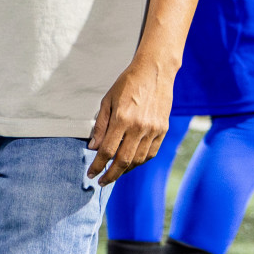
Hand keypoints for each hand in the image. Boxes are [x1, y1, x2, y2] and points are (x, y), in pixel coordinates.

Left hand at [86, 59, 172, 184]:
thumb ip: (100, 126)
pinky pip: (151, 153)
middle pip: (123, 161)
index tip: (91, 174)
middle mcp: (138, 127)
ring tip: (115, 174)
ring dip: (125, 171)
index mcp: (122, 118)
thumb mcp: (107, 100)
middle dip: (110, 175)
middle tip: (102, 182)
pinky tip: (131, 164)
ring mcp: (153, 130)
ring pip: (138, 160)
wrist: (154, 71)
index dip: (98, 165)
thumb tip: (93, 148)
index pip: (107, 151)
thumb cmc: (127, 84)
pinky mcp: (162, 130)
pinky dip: (140, 162)